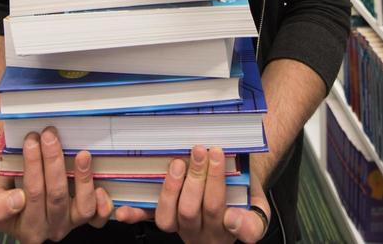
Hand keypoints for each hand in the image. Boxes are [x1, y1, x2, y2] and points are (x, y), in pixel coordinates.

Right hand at [0, 128, 111, 243]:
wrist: (17, 204)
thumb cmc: (6, 200)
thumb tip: (18, 199)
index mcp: (27, 228)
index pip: (32, 193)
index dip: (33, 164)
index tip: (31, 139)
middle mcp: (51, 228)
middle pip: (56, 195)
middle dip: (53, 160)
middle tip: (50, 135)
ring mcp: (71, 224)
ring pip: (82, 206)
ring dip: (83, 178)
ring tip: (82, 154)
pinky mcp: (86, 218)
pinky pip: (99, 217)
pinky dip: (103, 204)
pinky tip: (100, 185)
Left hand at [115, 145, 269, 242]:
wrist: (233, 189)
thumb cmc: (243, 192)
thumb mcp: (258, 204)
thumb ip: (252, 219)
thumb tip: (234, 220)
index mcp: (234, 226)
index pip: (236, 222)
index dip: (232, 211)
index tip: (227, 195)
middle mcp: (207, 232)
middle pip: (201, 210)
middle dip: (200, 178)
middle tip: (200, 150)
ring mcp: (184, 227)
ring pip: (172, 218)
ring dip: (172, 189)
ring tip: (177, 164)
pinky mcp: (167, 219)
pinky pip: (150, 219)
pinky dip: (136, 214)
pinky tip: (124, 211)